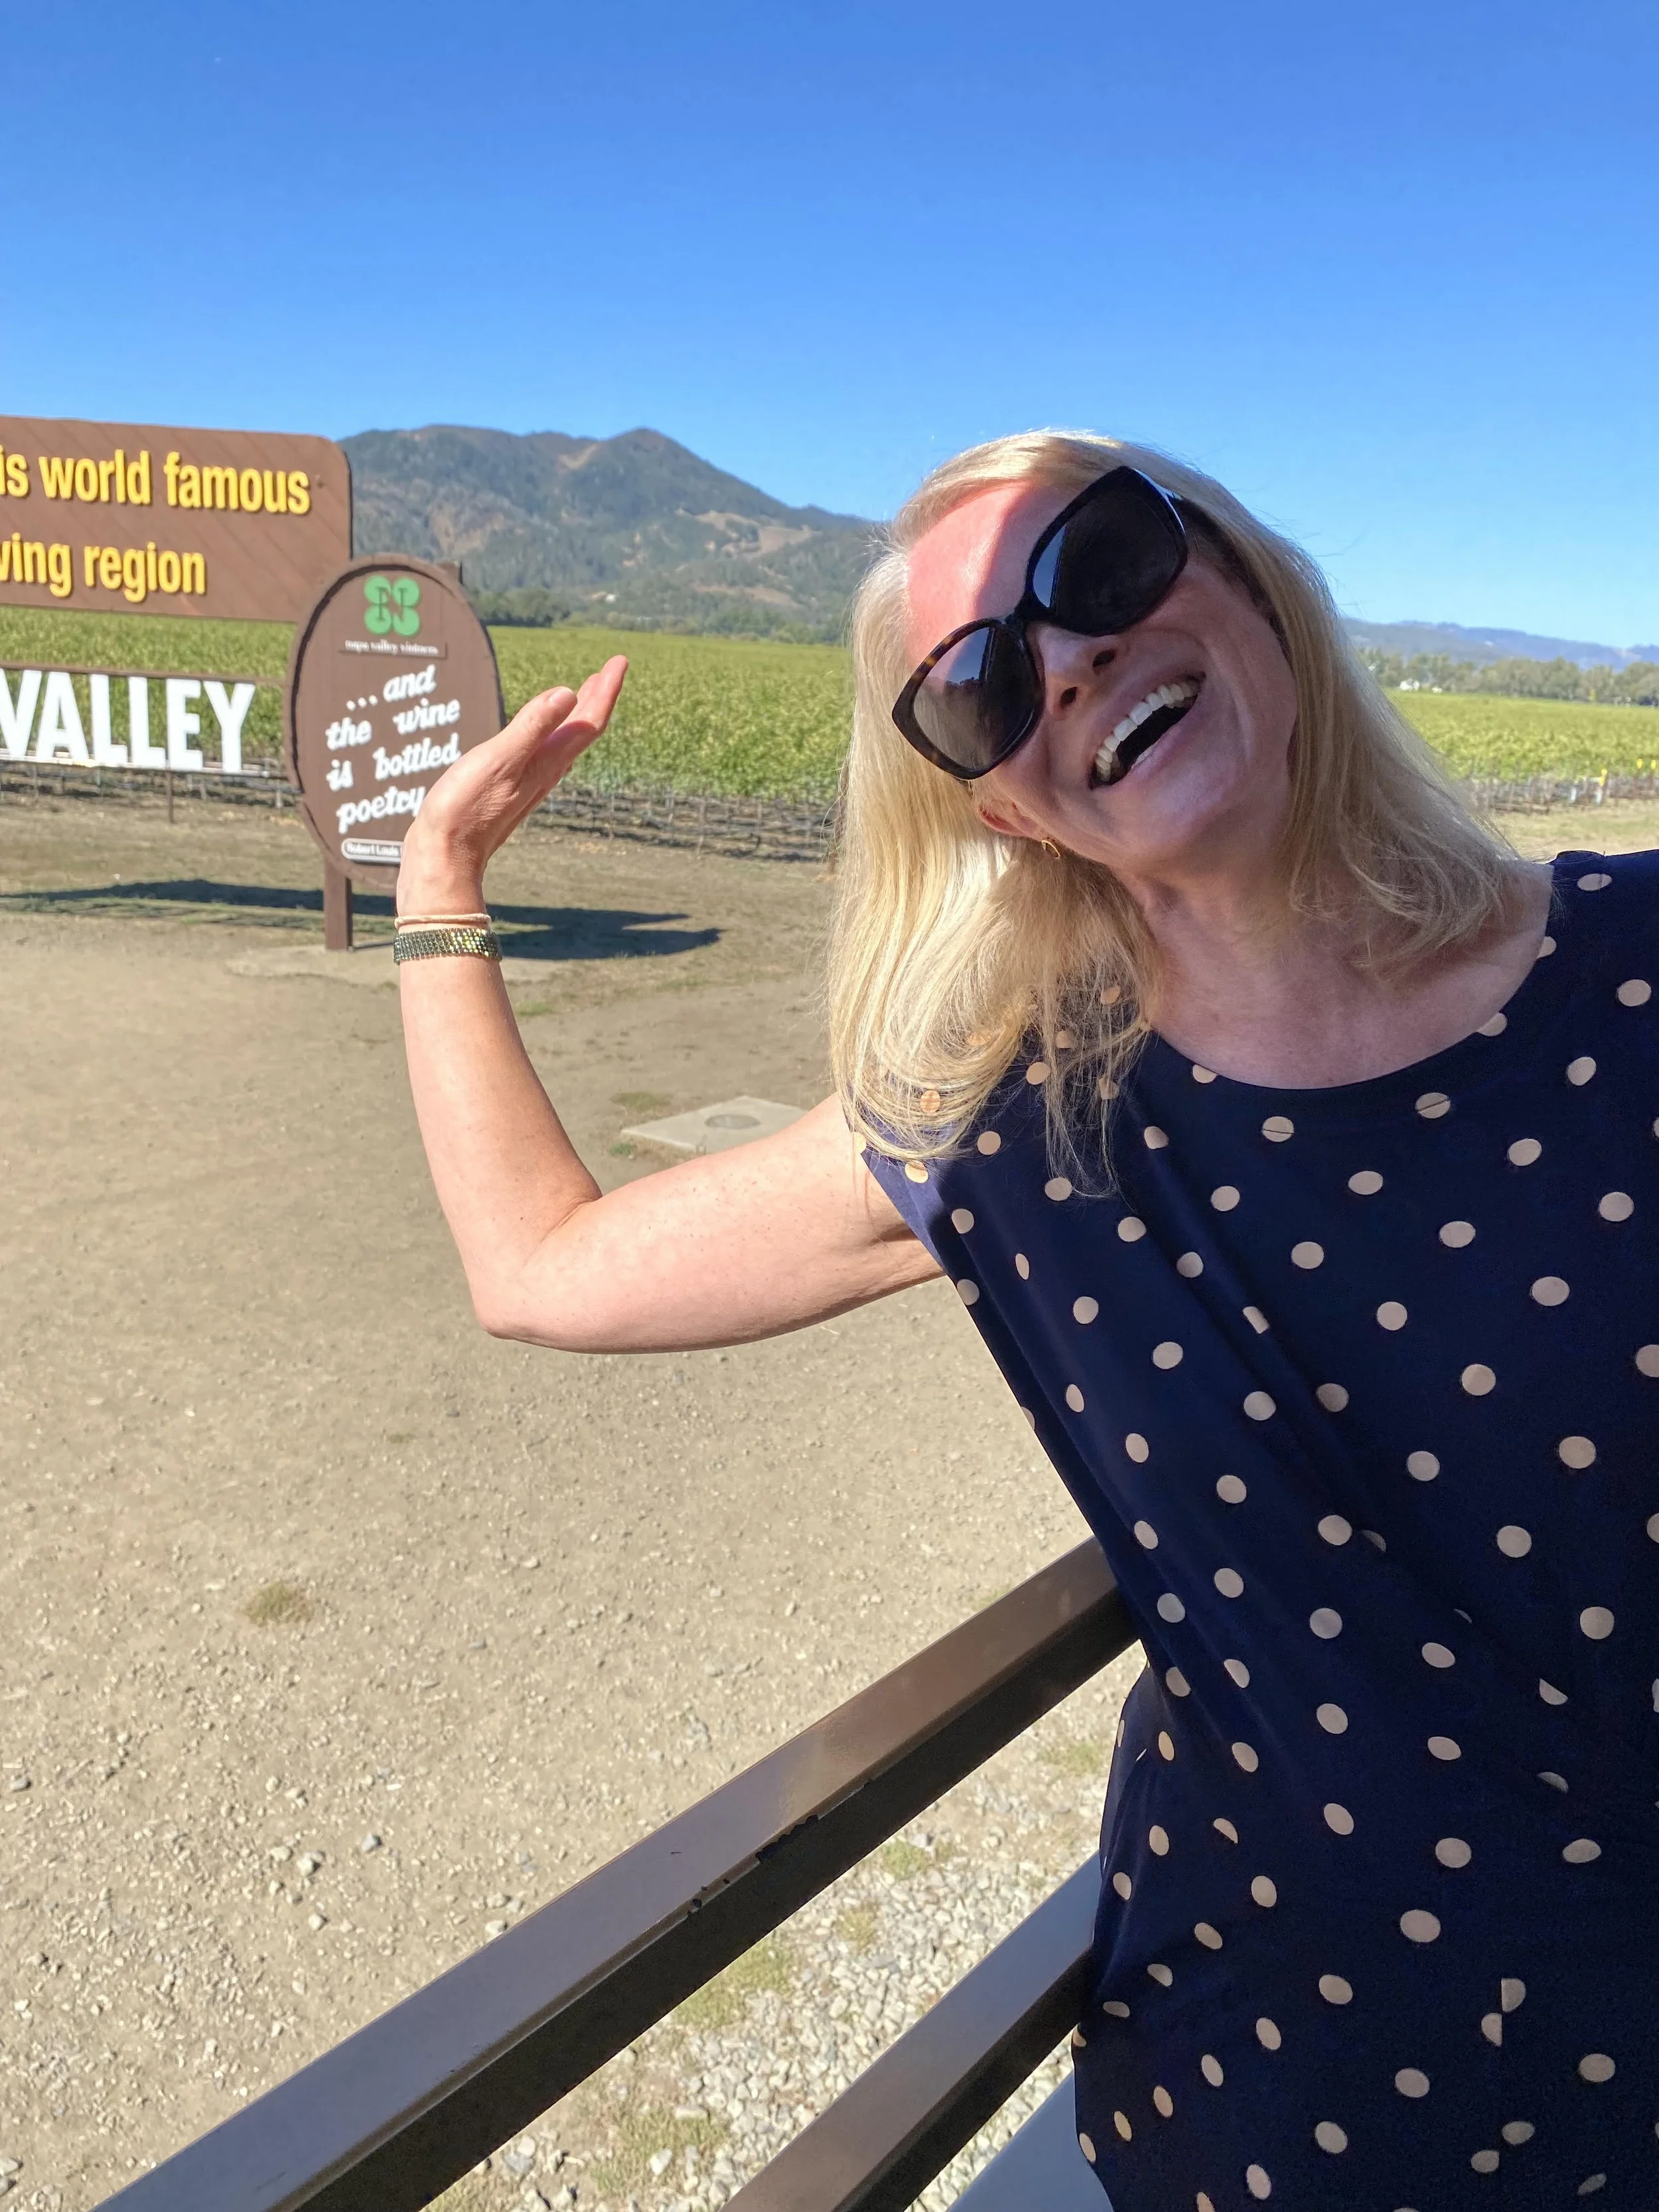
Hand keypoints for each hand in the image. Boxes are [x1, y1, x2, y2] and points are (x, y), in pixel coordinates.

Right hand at [396, 657, 627, 912]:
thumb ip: (531, 727)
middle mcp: (544, 773)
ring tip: (583, 694)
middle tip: (609, 670)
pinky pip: (542, 754)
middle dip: (596, 697)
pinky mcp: (508, 790)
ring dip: (576, 715)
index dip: (606, 689)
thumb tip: (568, 694)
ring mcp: (527, 783)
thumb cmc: (465, 810)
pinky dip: (551, 733)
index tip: (619, 661)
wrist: (443, 858)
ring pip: (564, 743)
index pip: (588, 721)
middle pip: (581, 731)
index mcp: (546, 762)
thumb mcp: (498, 760)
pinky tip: (542, 736)